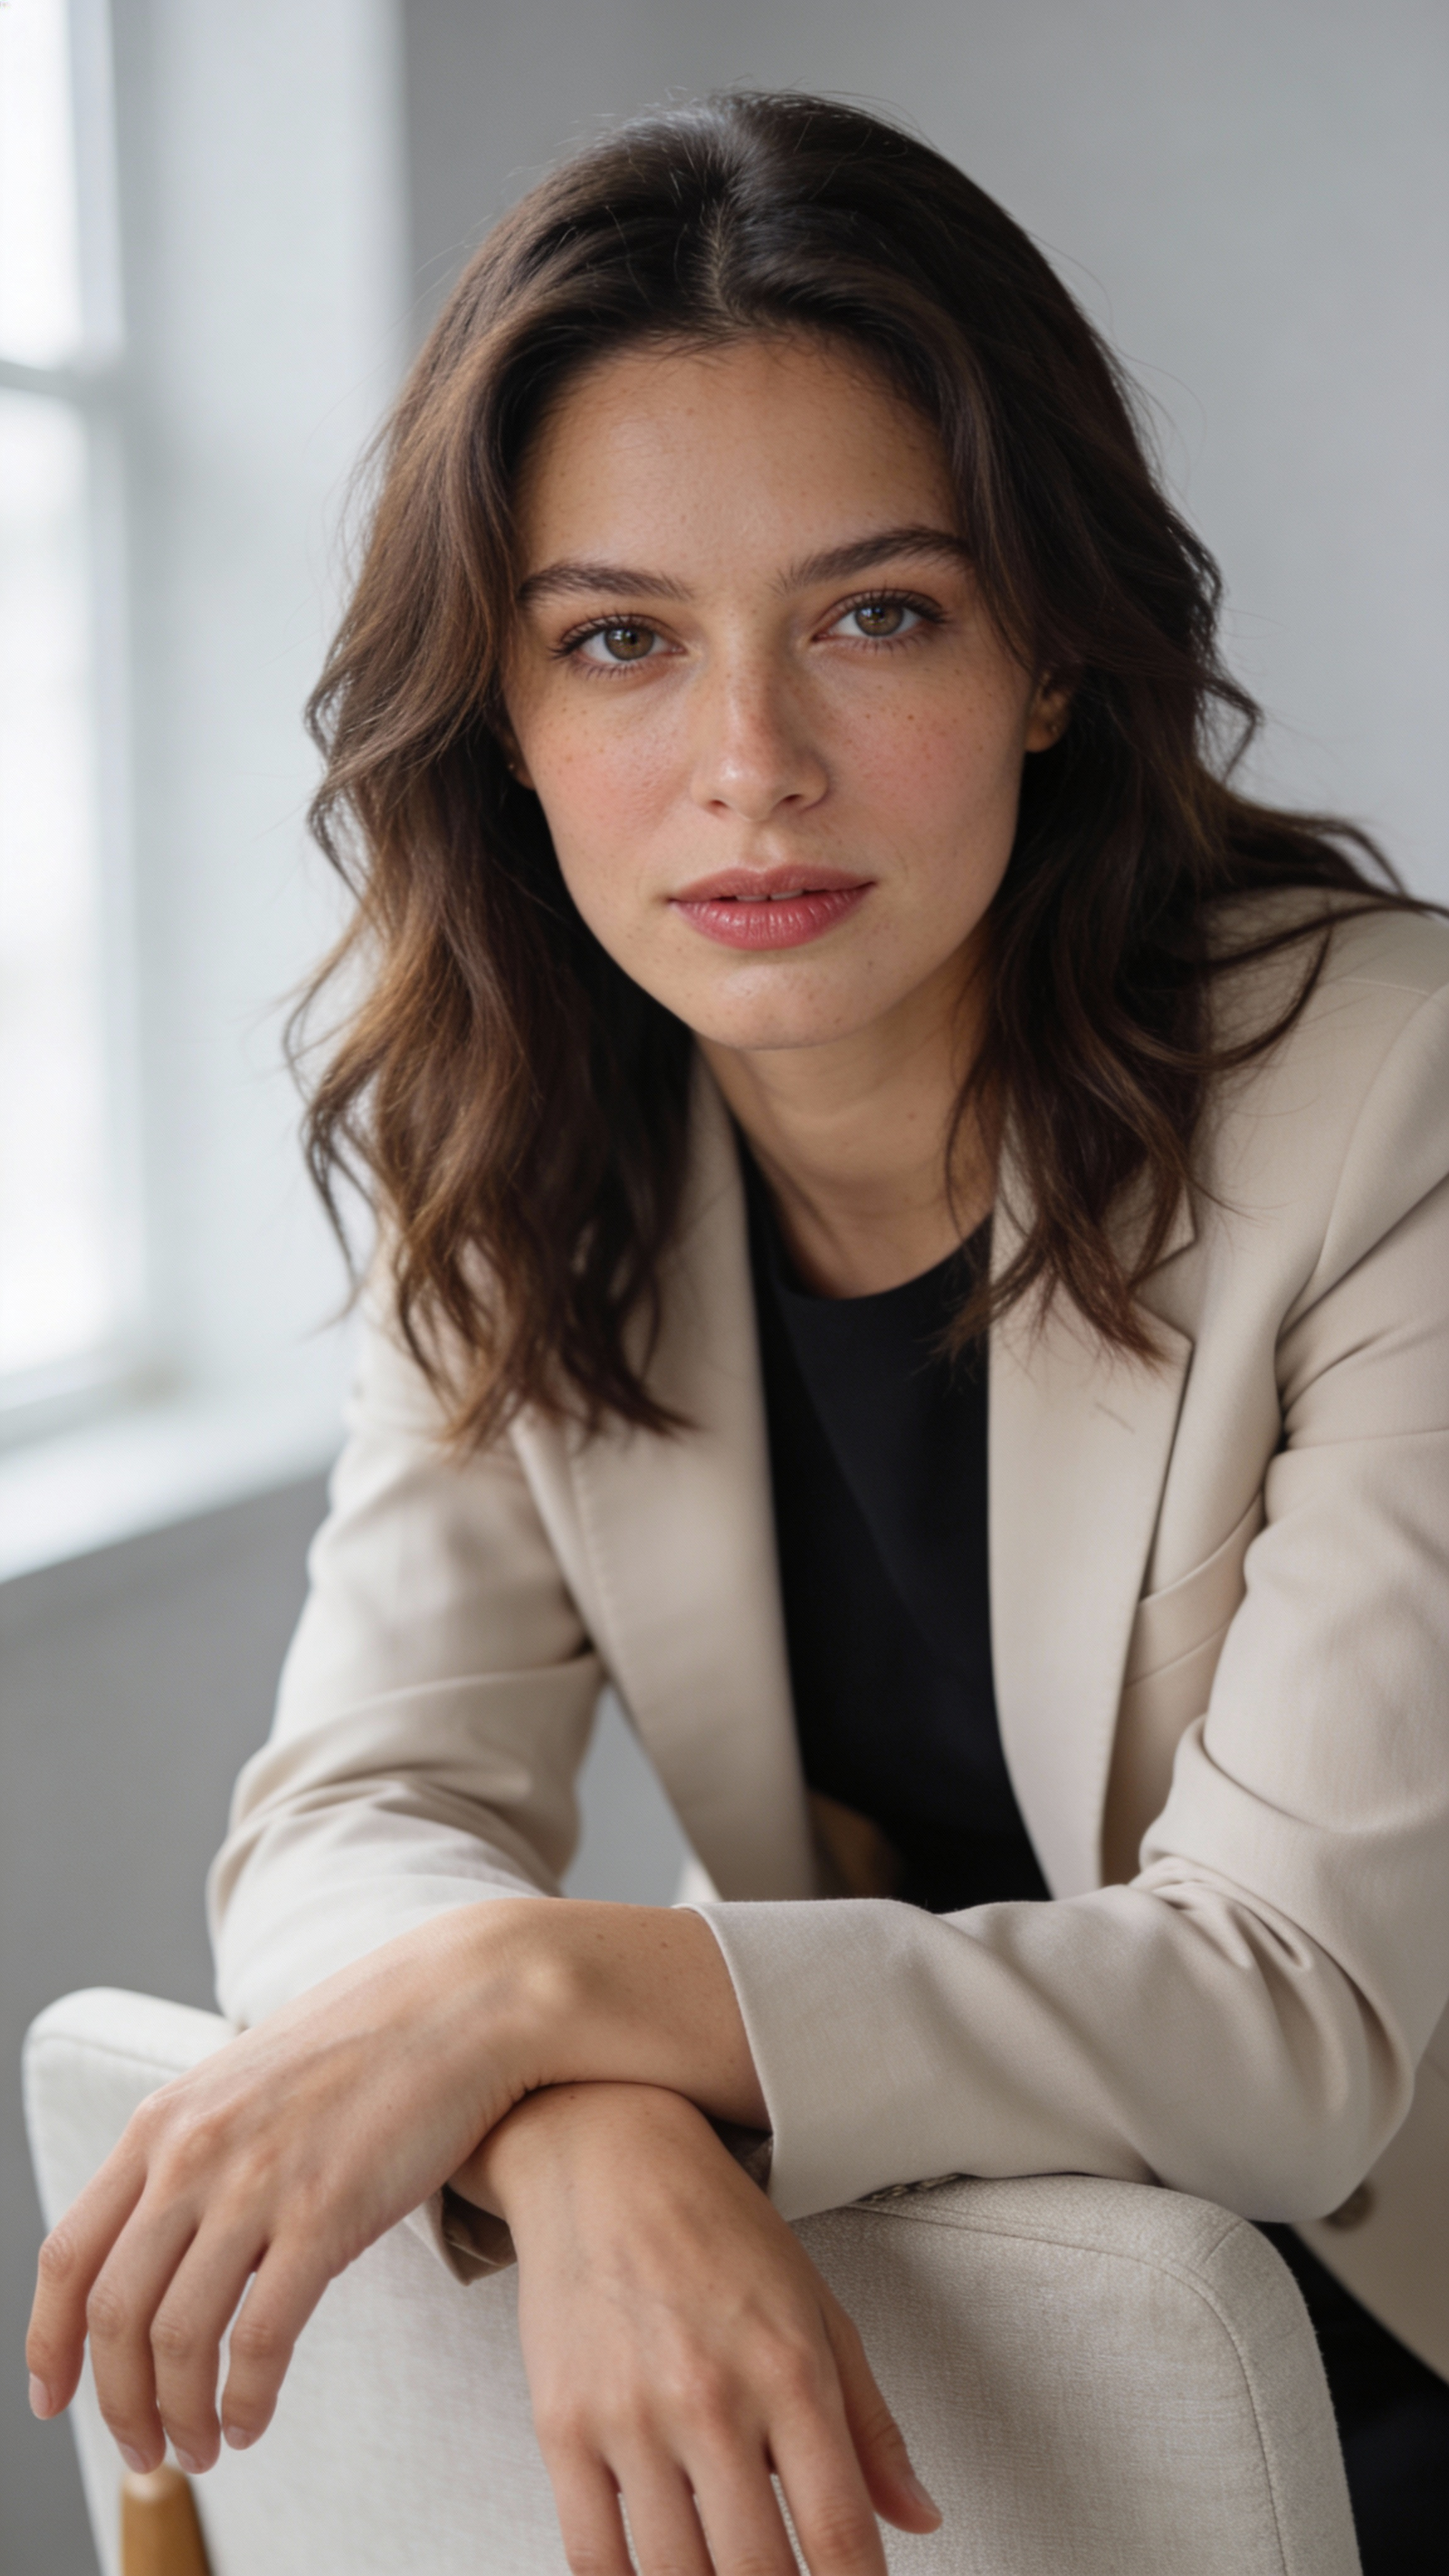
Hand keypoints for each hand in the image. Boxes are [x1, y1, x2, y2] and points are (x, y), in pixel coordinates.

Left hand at [28, 1898, 762, 2472]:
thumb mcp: (244, 2082)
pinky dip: (244, 2399)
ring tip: (200, 2450)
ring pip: (177, 2339)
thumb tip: (162, 2243)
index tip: (51, 2396)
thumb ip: (193, 2151)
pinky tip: (251, 2421)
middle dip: (117, 2403)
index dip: (49, 2340)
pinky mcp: (326, 2213)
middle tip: (143, 2451)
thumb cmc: (364, 2044)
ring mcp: (257, 2182)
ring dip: (180, 2416)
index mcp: (163, 2121)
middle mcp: (193, 2153)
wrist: (462, 1998)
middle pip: (113, 2314)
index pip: (68, 2254)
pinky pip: (259, 2340)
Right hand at [461, 2081, 941, 2575]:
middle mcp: (713, 2399)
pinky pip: (593, 2558)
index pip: (840, 2533)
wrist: (605, 2155)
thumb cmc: (719, 2229)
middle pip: (760, 2575)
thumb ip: (872, 2425)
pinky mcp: (562, 2426)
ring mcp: (631, 2417)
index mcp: (791, 2371)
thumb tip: (920, 2521)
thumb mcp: (818, 2309)